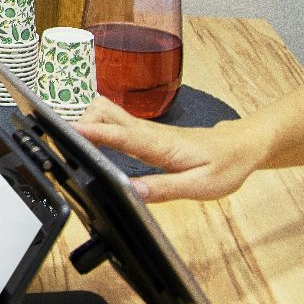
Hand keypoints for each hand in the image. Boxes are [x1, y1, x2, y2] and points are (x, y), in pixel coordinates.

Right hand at [73, 96, 268, 202]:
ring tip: (71, 140)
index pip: (120, 134)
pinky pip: (113, 120)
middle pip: (104, 112)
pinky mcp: (144, 132)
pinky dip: (96, 124)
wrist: (241, 146)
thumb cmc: (224, 165)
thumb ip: (164, 188)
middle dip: (80, 121)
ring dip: (86, 119)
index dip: (94, 132)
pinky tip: (90, 137)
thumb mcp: (200, 186)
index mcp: (159, 145)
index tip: (70, 132)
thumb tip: (132, 193)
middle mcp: (147, 131)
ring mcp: (144, 129)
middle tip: (62, 139)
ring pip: (106, 110)